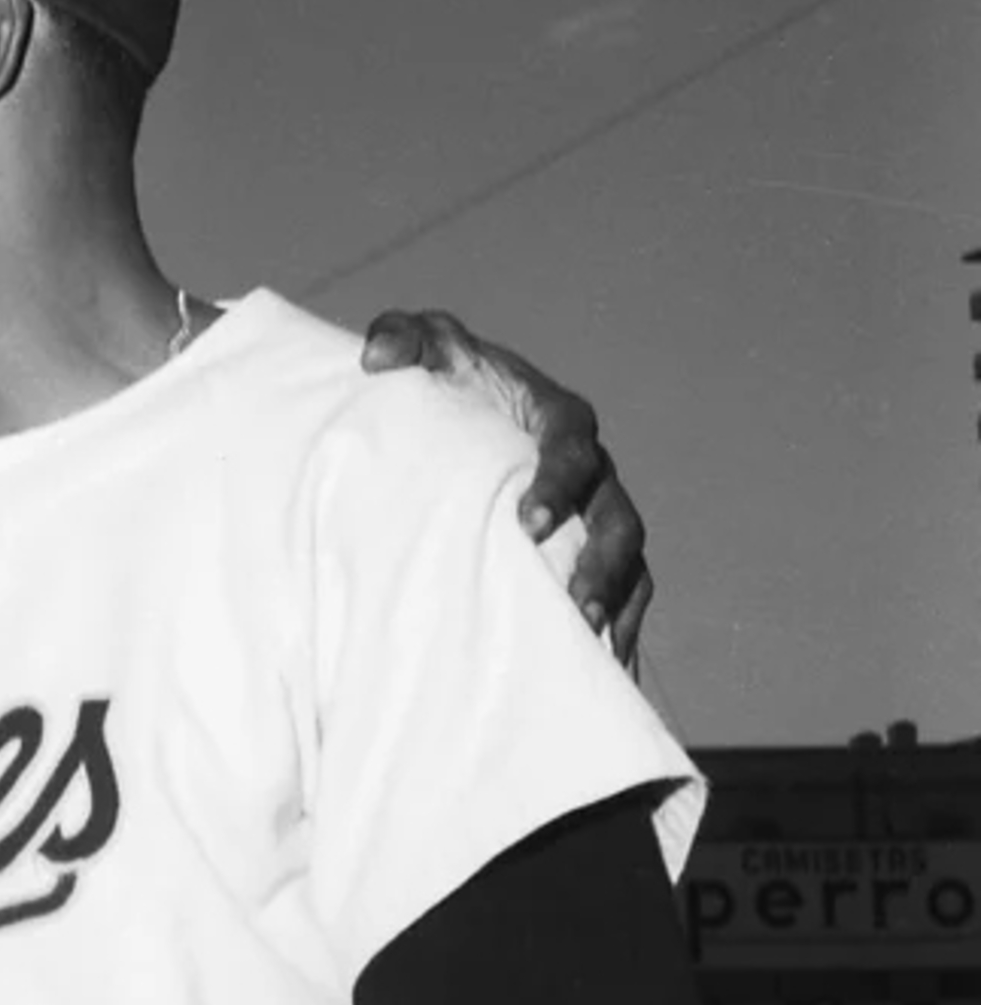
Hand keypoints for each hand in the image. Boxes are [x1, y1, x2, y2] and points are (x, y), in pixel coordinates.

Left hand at [360, 309, 649, 664]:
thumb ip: (401, 337)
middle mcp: (593, 469)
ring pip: (628, 562)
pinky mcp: (593, 551)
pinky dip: (617, 629)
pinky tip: (599, 667)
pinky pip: (624, 595)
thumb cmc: (446, 374)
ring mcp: (599, 513)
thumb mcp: (422, 344)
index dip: (559, 485)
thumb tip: (377, 359)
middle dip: (600, 563)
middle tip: (570, 603)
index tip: (528, 523)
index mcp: (558, 418)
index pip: (573, 450)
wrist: (460, 407)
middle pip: (617, 519)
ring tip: (585, 641)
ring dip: (613, 603)